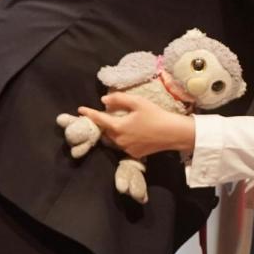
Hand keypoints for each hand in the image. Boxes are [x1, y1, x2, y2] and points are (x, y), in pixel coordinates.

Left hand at [78, 92, 195, 157]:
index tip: (80, 109)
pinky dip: (123, 138)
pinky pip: (123, 145)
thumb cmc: (155, 115)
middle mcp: (119, 141)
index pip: (99, 119)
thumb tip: (104, 101)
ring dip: (114, 131)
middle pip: (106, 130)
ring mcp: (127, 149)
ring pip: (114, 139)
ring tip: (122, 122)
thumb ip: (119, 99)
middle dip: (104, 123)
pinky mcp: (135, 154)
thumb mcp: (138, 102)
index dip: (89, 113)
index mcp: (118, 127)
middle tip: (108, 114)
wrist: (173, 133)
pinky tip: (133, 132)